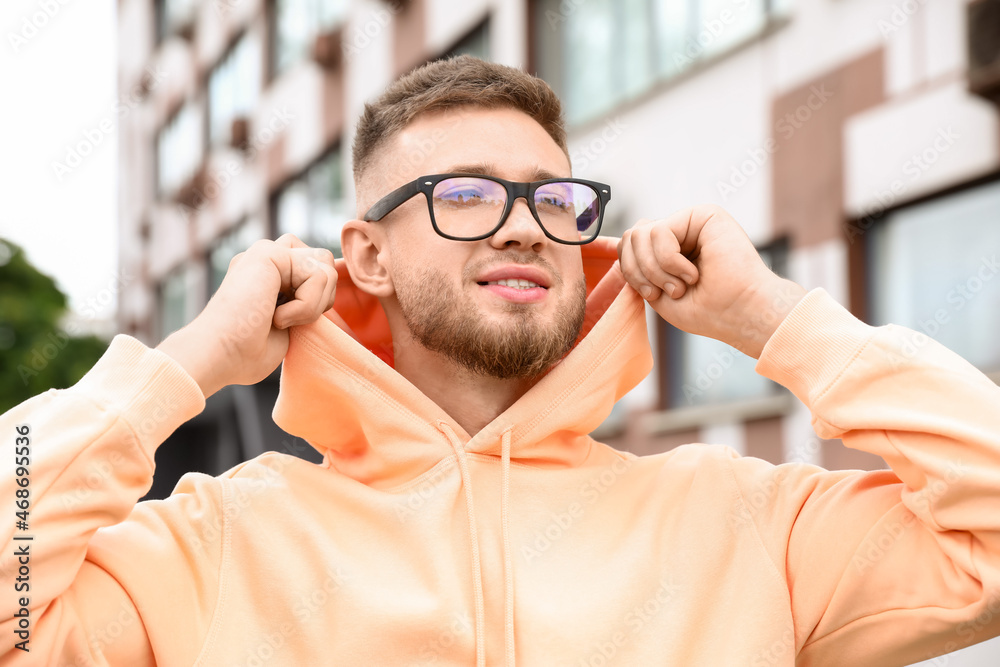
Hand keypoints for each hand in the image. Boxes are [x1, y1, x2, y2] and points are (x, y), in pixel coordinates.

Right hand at [156, 234, 337, 397]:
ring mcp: (266, 251)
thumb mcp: (288, 324)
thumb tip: (328, 288)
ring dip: (313, 304)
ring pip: (327, 266)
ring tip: (280, 320)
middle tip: (289, 320)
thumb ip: (306, 300)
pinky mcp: (268, 252)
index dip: (318, 299)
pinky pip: (318, 275)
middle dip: (322, 297)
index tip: (286, 323)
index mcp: (270, 273)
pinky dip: (305, 307)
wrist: (218, 357)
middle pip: (326, 262)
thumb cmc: (246, 353)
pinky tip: (276, 318)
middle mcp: (267, 258)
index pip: (317, 269)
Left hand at [617, 205, 805, 358]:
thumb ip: (638, 266)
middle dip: (639, 271)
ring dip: (656, 269)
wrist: (741, 314)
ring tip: (682, 285)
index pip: (628, 245)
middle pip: (630, 237)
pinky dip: (669, 261)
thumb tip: (626, 235)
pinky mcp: (702, 214)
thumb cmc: (707, 311)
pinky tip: (693, 273)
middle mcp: (679, 232)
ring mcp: (690, 222)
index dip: (629, 270)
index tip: (652, 294)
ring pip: (640, 233)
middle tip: (666, 291)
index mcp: (669, 250)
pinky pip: (659, 231)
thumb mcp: (657, 292)